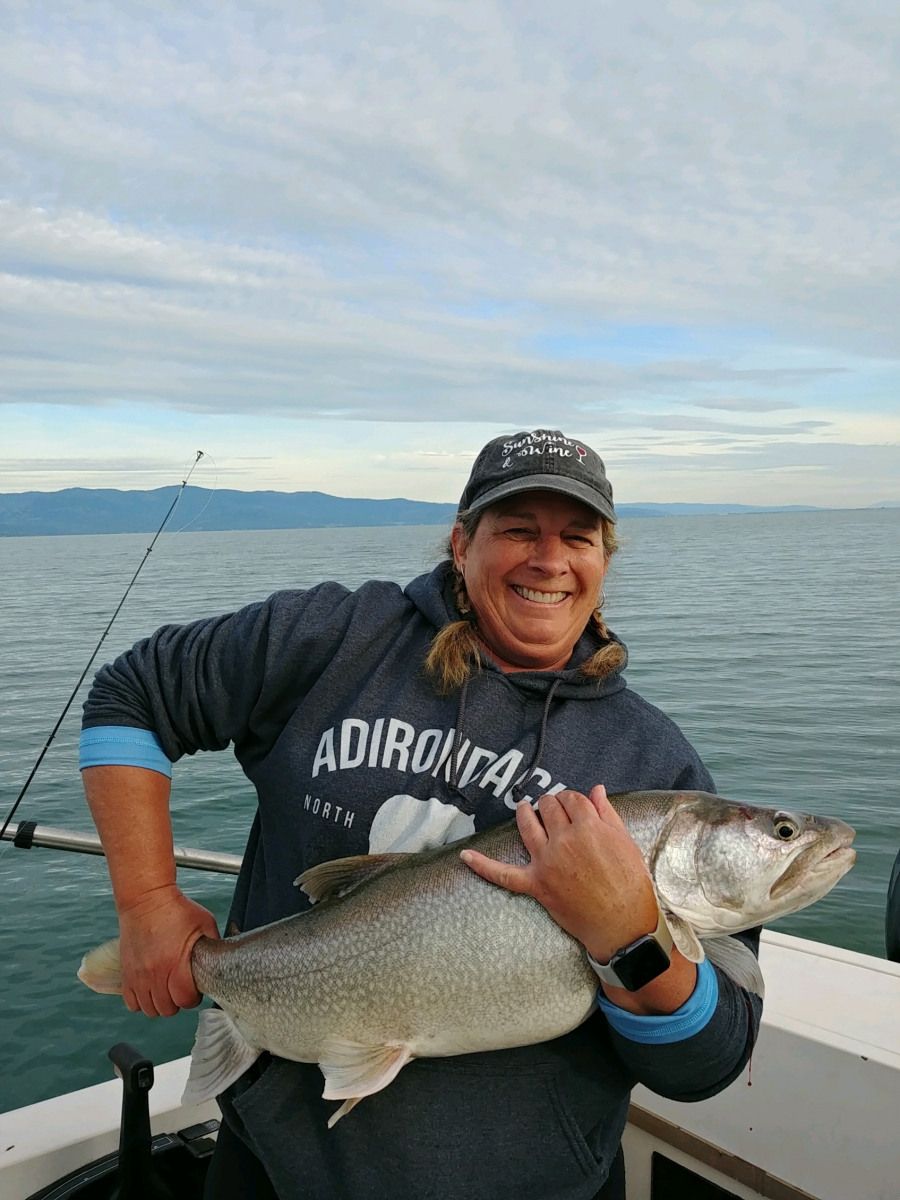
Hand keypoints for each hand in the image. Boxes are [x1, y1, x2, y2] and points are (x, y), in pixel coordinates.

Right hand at [117, 884, 219, 1016]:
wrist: (146, 899)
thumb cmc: (177, 909)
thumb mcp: (205, 923)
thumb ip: (213, 944)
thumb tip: (222, 958)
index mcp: (175, 964)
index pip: (185, 1000)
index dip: (193, 997)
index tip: (195, 988)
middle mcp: (154, 974)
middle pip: (167, 1009)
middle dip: (178, 1002)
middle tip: (181, 988)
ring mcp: (138, 976)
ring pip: (149, 1009)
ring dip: (160, 1003)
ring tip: (167, 989)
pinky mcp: (126, 973)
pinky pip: (131, 1003)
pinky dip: (141, 1001)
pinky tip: (151, 989)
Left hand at [460, 785, 658, 962]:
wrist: (622, 925)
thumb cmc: (630, 884)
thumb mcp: (625, 843)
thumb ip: (607, 813)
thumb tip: (596, 789)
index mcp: (588, 827)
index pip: (572, 798)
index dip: (572, 799)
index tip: (574, 804)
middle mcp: (564, 841)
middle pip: (549, 807)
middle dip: (552, 803)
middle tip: (555, 808)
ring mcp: (546, 862)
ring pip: (527, 825)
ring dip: (524, 812)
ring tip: (523, 806)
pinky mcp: (536, 885)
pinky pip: (503, 875)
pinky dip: (483, 865)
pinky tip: (465, 855)